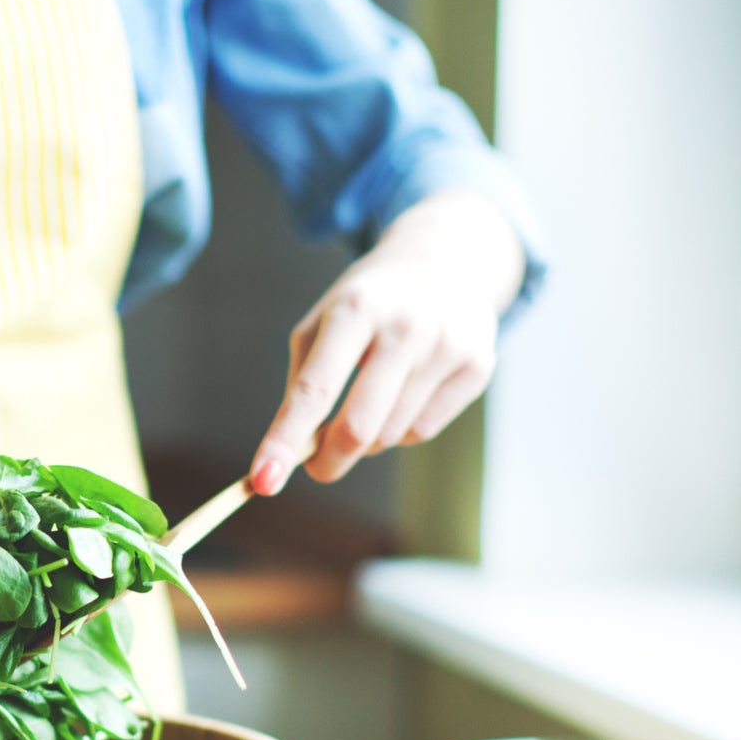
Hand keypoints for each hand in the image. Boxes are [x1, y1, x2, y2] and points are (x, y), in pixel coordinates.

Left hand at [248, 190, 524, 488]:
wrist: (448, 257)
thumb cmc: (369, 302)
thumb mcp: (323, 322)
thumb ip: (304, 384)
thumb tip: (294, 453)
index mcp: (355, 310)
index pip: (314, 390)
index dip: (285, 440)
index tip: (262, 482)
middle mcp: (406, 326)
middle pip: (358, 428)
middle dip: (328, 461)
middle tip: (316, 468)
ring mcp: (447, 346)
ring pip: (390, 435)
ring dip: (366, 439)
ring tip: (368, 401)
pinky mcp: (478, 365)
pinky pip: (423, 430)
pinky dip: (401, 429)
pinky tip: (404, 393)